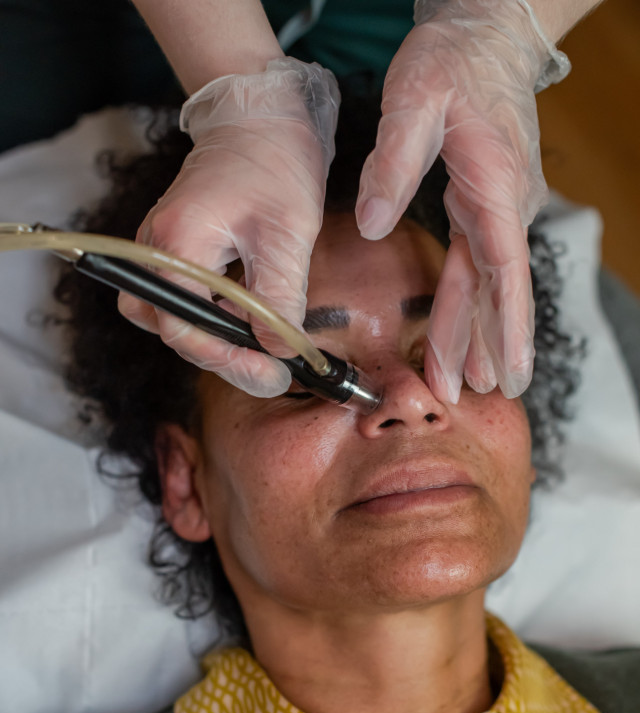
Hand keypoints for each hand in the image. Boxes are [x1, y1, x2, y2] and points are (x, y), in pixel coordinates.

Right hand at [119, 58, 339, 396]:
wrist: (258, 118)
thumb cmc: (274, 162)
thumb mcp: (288, 233)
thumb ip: (280, 297)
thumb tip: (278, 351)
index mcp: (177, 242)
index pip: (184, 325)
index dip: (226, 358)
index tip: (270, 374)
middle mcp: (154, 250)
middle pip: (172, 330)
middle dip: (222, 357)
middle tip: (272, 372)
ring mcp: (158, 252)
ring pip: (170, 321)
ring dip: (212, 341)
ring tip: (261, 347)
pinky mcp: (171, 254)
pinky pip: (180, 303)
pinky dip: (212, 321)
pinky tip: (251, 321)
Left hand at [356, 0, 569, 400]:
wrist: (486, 33)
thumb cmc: (452, 60)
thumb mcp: (415, 99)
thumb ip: (393, 164)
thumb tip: (371, 224)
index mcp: (494, 188)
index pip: (506, 272)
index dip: (507, 328)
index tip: (510, 375)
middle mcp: (505, 206)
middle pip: (498, 292)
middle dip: (487, 347)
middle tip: (475, 398)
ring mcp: (499, 209)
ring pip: (488, 285)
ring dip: (480, 335)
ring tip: (473, 384)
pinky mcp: (485, 206)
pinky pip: (479, 267)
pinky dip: (473, 306)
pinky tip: (467, 337)